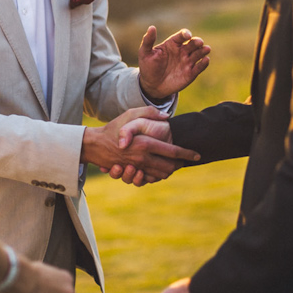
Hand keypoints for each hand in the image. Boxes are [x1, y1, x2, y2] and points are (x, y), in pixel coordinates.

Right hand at [81, 106, 198, 185]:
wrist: (95, 145)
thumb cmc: (113, 128)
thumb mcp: (130, 113)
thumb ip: (150, 113)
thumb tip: (167, 117)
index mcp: (146, 143)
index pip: (173, 151)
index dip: (187, 154)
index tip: (197, 155)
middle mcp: (143, 158)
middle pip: (169, 167)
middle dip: (179, 165)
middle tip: (184, 161)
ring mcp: (136, 168)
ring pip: (160, 175)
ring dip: (168, 171)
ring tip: (172, 165)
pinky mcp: (130, 173)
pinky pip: (148, 180)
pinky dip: (155, 177)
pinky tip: (157, 170)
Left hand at [138, 26, 209, 99]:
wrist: (152, 85)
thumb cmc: (148, 67)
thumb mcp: (145, 53)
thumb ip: (148, 40)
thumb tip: (152, 27)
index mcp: (173, 43)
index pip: (181, 36)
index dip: (185, 34)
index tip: (187, 35)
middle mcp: (182, 51)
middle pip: (193, 43)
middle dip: (197, 42)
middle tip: (199, 42)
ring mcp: (188, 61)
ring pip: (199, 53)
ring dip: (203, 50)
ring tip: (206, 49)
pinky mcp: (191, 73)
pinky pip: (200, 67)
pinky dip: (204, 63)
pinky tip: (206, 60)